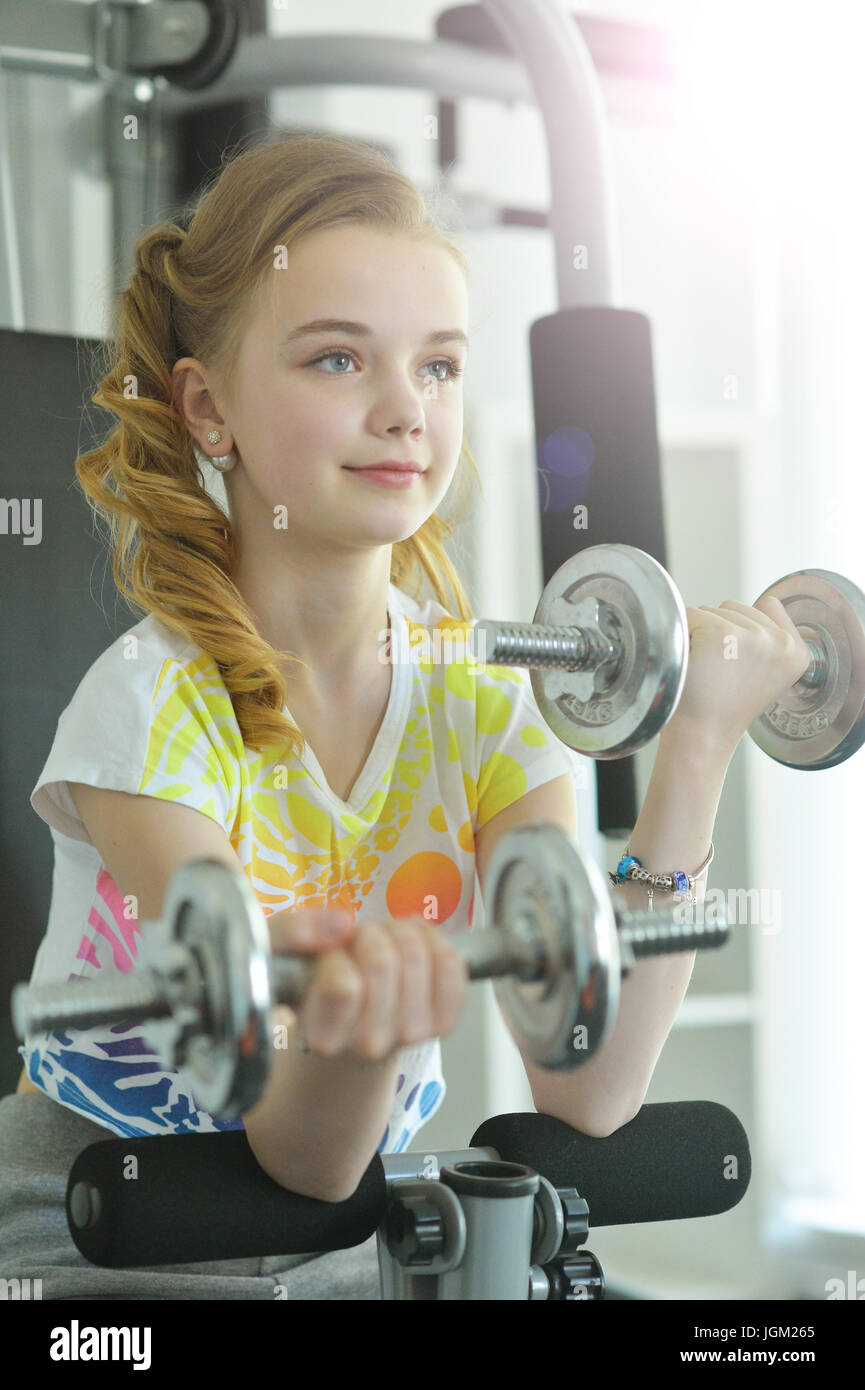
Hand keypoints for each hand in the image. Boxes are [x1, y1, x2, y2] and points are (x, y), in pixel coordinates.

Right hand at [266, 905, 467, 1063]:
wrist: (348, 1029)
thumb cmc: (314, 987)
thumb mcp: (279, 956)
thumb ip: (290, 933)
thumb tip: (342, 924)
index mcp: (322, 1034)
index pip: (344, 986)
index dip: (337, 953)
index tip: (330, 955)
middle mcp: (369, 1045)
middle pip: (383, 961)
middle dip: (369, 935)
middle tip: (358, 944)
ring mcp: (410, 1035)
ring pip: (416, 953)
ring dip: (399, 934)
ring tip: (383, 945)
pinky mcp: (443, 1022)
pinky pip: (451, 962)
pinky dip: (433, 941)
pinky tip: (413, 948)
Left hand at [664, 595, 812, 751]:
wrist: (702, 735)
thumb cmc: (723, 705)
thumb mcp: (765, 673)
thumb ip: (767, 638)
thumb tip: (757, 604)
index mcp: (797, 652)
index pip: (768, 605)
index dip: (743, 628)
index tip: (736, 662)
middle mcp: (781, 642)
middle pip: (736, 606)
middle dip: (719, 631)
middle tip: (718, 671)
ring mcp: (751, 636)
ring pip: (712, 609)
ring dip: (700, 633)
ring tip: (706, 669)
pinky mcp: (720, 634)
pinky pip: (690, 615)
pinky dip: (683, 636)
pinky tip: (693, 664)